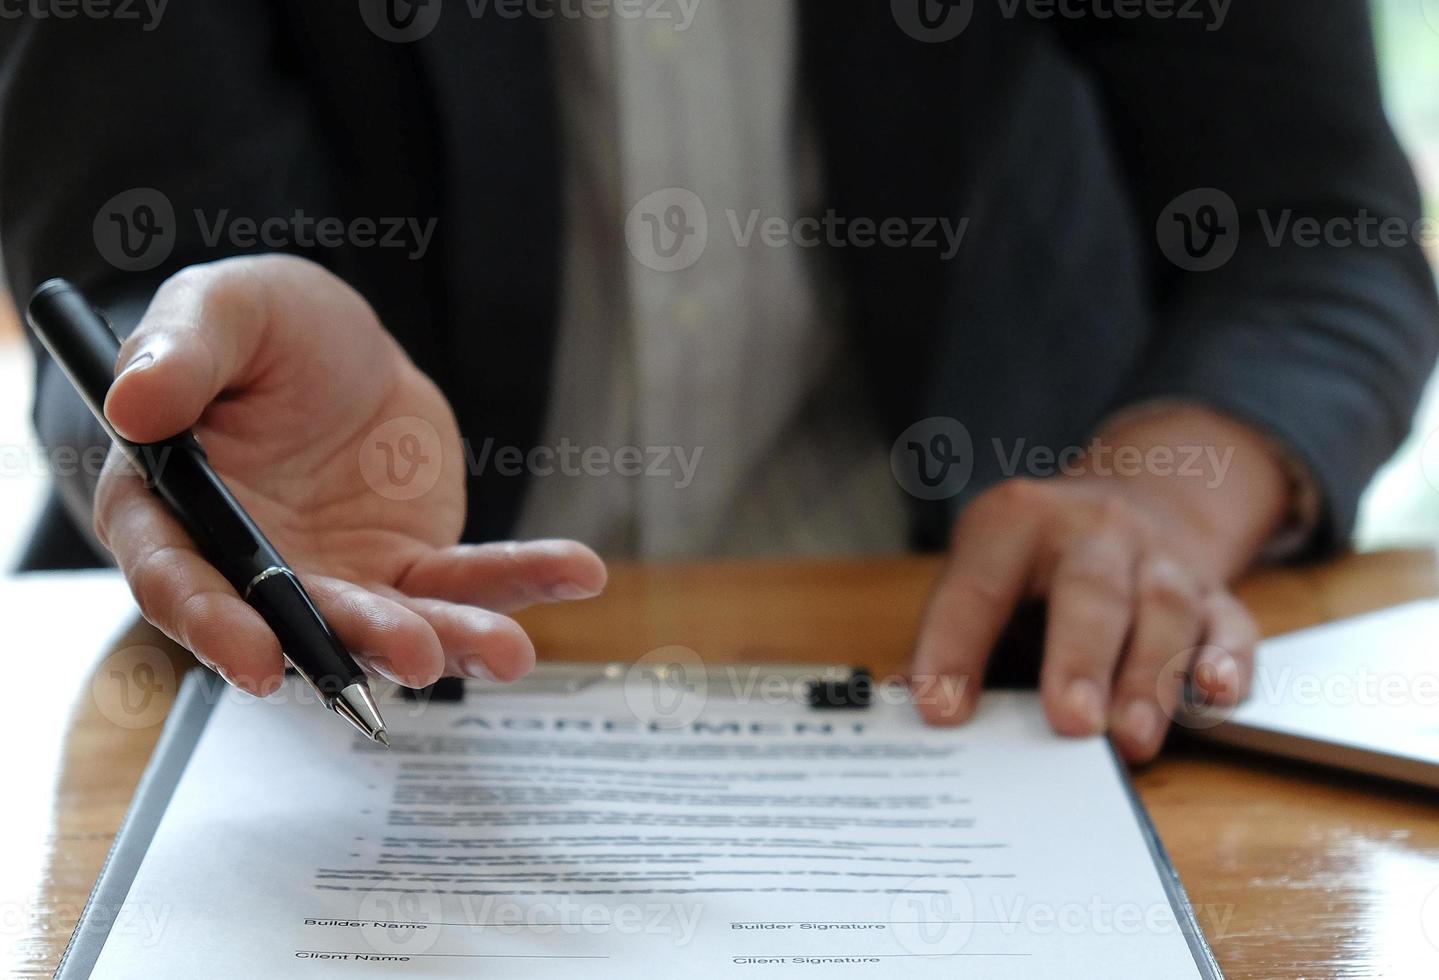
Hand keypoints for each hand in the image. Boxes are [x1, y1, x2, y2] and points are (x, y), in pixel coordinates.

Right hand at [95, 255, 605, 695]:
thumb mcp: (219, 310)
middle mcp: (255, 565)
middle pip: (300, 621)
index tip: (258, 659)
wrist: (335, 345)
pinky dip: (520, 580)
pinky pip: (463, 578)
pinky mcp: (407, 561)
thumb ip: (180, 355)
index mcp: (175, 511)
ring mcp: (336, 574)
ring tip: (507, 650)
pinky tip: (579, 572)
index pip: (180, 579)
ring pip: (390, 620)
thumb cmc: (255, 329)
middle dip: (355, 645)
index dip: (213, 624)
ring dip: (446, 639)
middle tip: (412, 657)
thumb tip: (136, 402)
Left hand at [910, 406, 1292, 761]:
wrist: (1125, 506)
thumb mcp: (983, 578)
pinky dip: (1227, 661)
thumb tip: (907, 708)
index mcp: (1015, 522)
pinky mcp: (1214, 593)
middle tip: (1071, 723)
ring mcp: (1160, 558)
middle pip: (1092, 590)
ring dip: (1149, 678)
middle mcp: (1094, 530)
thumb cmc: (1035, 568)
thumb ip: (952, 640)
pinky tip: (1215, 692)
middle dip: (1081, 659)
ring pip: (1165, 609)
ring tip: (1130, 740)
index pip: (979, 586)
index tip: (941, 710)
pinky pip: (1231, 625)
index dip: (955, 647)